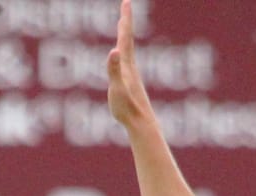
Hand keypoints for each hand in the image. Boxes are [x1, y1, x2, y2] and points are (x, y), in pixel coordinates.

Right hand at [106, 0, 152, 130]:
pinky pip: (124, 62)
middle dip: (125, 21)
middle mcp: (130, 67)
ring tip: (122, 26)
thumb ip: (114, 70)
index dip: (125, 18)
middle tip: (125, 6)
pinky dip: (122, 53)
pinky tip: (122, 56)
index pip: (125, 37)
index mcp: (127, 65)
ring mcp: (131, 75)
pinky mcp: (130, 83)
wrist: (141, 124)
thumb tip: (114, 51)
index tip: (126, 2)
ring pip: (127, 50)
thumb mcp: (117, 88)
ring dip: (124, 35)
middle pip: (127, 39)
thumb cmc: (127, 109)